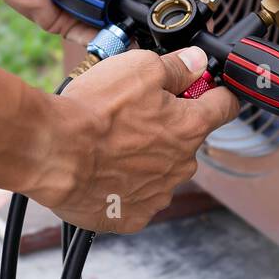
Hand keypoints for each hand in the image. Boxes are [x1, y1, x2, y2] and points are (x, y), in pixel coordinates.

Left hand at [0, 0, 201, 43]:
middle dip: (160, 19)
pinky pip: (98, 43)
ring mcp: (95, 8)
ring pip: (127, 30)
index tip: (195, 5)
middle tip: (173, 26)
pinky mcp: (72, 27)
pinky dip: (108, 45)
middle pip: (150, 11)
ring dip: (134, 32)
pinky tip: (119, 44)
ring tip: (145, 33)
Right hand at [35, 46, 239, 232]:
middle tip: (135, 114)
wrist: (52, 151)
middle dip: (169, 125)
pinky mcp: (132, 217)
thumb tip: (197, 62)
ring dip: (146, 157)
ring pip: (162, 169)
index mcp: (191, 127)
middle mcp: (182, 165)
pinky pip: (137, 198)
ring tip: (111, 143)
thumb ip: (177, 66)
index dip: (215, 93)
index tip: (203, 89)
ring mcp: (159, 194)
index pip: (226, 107)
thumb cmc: (95, 111)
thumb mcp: (141, 68)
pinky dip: (125, 185)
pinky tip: (104, 170)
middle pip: (188, 139)